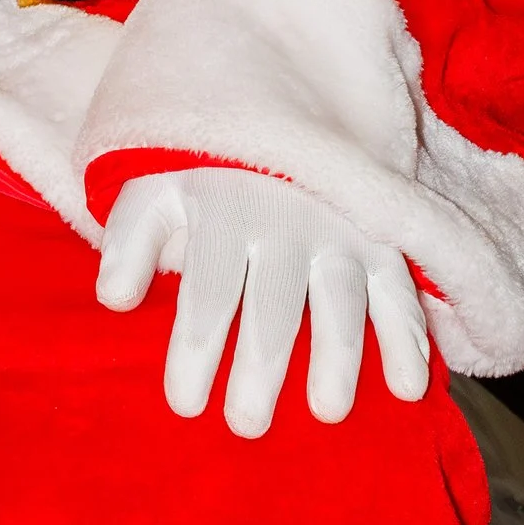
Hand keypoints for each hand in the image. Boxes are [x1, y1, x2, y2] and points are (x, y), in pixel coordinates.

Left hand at [94, 165, 431, 437]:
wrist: (272, 98)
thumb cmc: (201, 167)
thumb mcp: (152, 184)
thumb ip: (129, 241)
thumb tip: (114, 299)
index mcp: (222, 210)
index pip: (206, 292)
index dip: (194, 352)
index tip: (184, 405)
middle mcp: (284, 220)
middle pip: (272, 306)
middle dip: (260, 368)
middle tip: (247, 426)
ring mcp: (338, 227)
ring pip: (340, 299)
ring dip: (339, 357)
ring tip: (328, 412)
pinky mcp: (379, 235)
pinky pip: (399, 288)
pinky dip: (408, 336)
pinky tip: (409, 388)